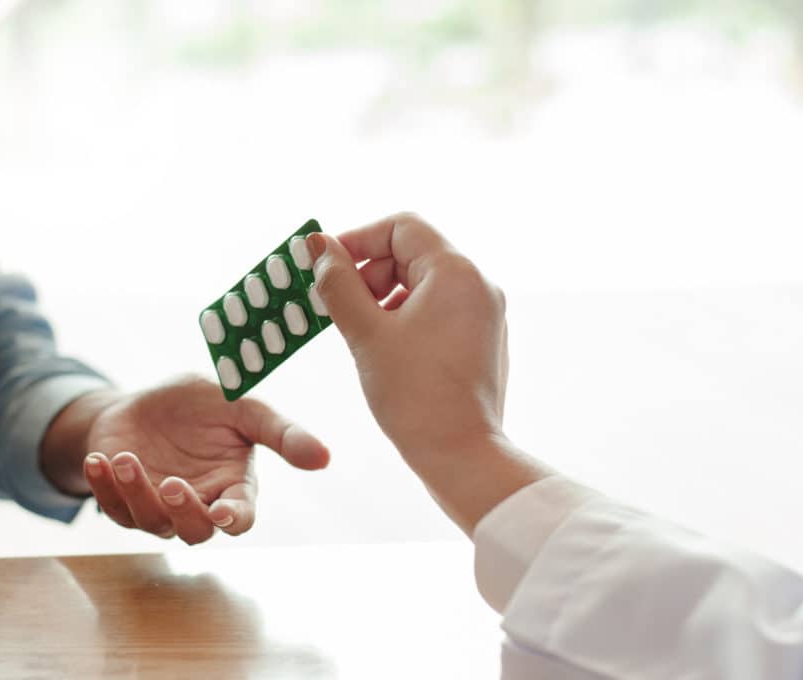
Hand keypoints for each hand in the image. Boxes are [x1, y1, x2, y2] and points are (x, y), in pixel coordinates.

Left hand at [43, 377, 328, 544]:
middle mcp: (199, 504)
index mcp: (233, 485)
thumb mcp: (240, 406)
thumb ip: (280, 432)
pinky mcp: (124, 504)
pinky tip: (100, 460)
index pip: (241, 517)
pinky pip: (114, 508)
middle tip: (172, 482)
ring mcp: (160, 508)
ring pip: (152, 523)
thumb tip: (325, 458)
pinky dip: (104, 487)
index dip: (234, 519)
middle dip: (184, 512)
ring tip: (124, 458)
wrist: (142, 403)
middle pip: (196, 532)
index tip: (224, 511)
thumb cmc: (198, 404)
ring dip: (136, 494)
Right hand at [306, 213, 546, 532]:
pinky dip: (403, 318)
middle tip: (335, 305)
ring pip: (422, 284)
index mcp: (457, 273)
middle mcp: (478, 286)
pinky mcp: (481, 341)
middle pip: (412, 253)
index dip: (358, 239)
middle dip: (369, 273)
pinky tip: (381, 349)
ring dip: (382, 297)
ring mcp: (484, 314)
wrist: (461, 456)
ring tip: (356, 332)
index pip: (401, 227)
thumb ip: (338, 283)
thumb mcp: (366, 333)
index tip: (325, 265)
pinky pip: (436, 311)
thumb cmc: (415, 396)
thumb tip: (318, 245)